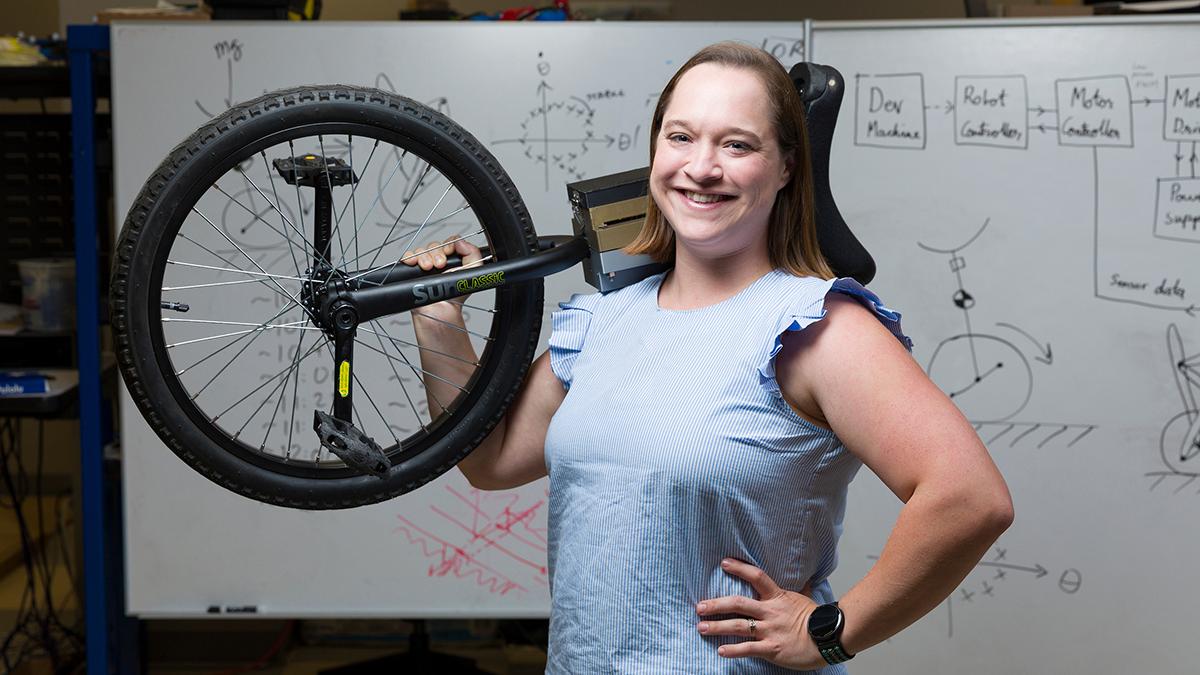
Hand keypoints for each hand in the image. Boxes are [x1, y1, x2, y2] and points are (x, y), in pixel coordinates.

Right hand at [400, 235, 482, 323]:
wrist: (440, 310)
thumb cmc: (455, 296)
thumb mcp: (472, 272)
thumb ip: (473, 253)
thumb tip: (461, 241)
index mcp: (453, 259)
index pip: (450, 242)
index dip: (449, 244)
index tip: (449, 252)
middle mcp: (439, 260)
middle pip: (434, 245)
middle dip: (436, 253)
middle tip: (439, 265)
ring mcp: (425, 265)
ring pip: (421, 250)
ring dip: (424, 256)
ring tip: (428, 268)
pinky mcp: (413, 271)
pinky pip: (408, 257)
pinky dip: (409, 257)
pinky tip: (413, 262)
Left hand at [696, 558, 824, 669]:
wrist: (830, 638)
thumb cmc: (817, 619)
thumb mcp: (805, 598)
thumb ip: (799, 588)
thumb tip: (804, 578)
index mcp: (778, 597)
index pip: (756, 577)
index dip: (739, 568)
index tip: (724, 563)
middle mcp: (770, 612)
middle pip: (738, 604)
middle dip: (716, 605)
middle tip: (699, 606)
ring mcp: (770, 630)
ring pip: (738, 627)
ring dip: (717, 627)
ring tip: (701, 627)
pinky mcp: (772, 649)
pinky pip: (748, 649)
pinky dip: (733, 650)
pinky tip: (720, 651)